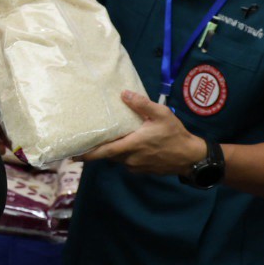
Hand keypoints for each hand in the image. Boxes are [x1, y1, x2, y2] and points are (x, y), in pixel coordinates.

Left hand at [80, 91, 208, 175]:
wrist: (190, 157)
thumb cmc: (175, 134)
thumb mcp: (161, 114)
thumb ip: (141, 104)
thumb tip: (123, 94)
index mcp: (131, 146)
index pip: (104, 152)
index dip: (87, 154)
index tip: (73, 154)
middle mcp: (130, 159)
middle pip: (108, 155)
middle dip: (97, 150)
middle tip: (87, 140)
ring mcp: (136, 167)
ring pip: (118, 159)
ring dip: (112, 151)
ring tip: (107, 140)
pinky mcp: (143, 170)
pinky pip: (128, 162)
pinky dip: (124, 155)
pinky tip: (127, 146)